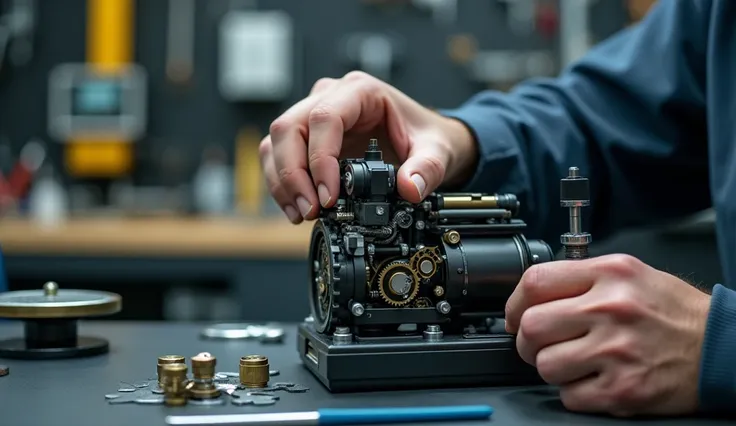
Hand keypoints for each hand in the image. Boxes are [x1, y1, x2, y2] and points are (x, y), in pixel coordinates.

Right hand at [259, 71, 477, 223]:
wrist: (422, 138)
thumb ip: (427, 169)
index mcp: (360, 91)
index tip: (329, 194)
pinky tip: (296, 208)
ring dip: (283, 182)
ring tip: (302, 213)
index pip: (324, 118)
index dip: (320, 158)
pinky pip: (278, 155)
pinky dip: (282, 184)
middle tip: (311, 209)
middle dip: (293, 174)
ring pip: (276, 142)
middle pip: (288, 128)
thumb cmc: (424, 135)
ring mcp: (312, 114)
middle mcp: (329, 97)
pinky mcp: (305, 137)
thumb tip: (408, 189)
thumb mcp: (436, 150)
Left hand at [505, 254, 710, 416]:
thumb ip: (581, 278)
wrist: (720, 347)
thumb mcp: (629, 273)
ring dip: (551, 368)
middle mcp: (611, 309)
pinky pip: (569, 396)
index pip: (535, 281)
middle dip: (526, 340)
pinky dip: (574, 393)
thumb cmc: (673, 311)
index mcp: (609, 274)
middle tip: (538, 344)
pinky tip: (593, 380)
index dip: (514, 302)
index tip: (514, 315)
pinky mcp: (623, 389)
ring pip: (545, 365)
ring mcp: (616, 351)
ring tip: (573, 362)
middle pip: (532, 326)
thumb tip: (532, 295)